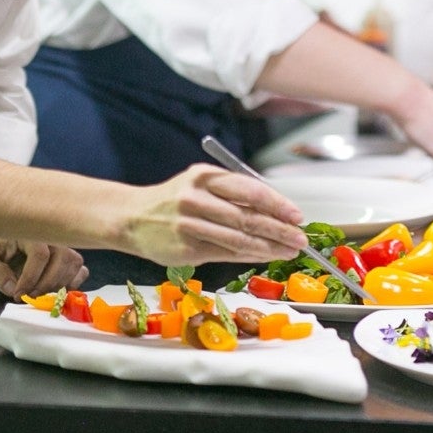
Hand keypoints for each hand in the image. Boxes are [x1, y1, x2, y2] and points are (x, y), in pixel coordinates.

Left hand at [0, 236, 87, 299]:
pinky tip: (55, 292)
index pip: (40, 253)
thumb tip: (12, 288)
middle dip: (47, 283)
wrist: (0, 251)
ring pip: (74, 263)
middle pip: (63, 257)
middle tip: (30, 297)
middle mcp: (50, 237)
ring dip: (59, 284)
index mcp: (29, 233)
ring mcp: (62, 248)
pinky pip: (81, 270)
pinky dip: (72, 284)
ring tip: (40, 294)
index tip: (18, 294)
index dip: (31, 277)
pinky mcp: (68, 262)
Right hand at [119, 164, 306, 266]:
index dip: (277, 204)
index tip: (296, 215)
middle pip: (247, 216)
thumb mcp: (200, 184)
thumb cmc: (174, 200)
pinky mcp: (186, 249)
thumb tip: (275, 211)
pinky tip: (264, 256)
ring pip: (238, 238)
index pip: (250, 190)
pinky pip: (225, 253)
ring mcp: (189, 225)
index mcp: (204, 176)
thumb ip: (232, 194)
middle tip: (300, 238)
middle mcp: (196, 198)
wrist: (132, 217)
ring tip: (288, 250)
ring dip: (269, 247)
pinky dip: (249, 256)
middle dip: (279, 229)